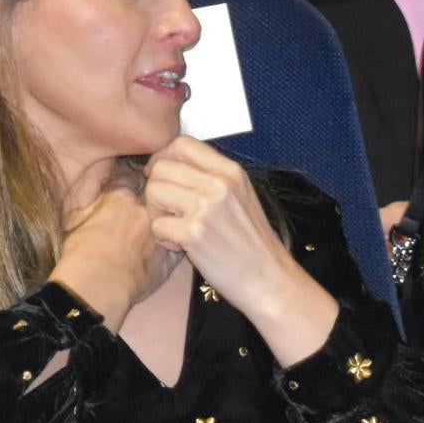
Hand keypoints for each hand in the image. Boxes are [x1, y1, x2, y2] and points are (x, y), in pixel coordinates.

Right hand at [47, 182, 176, 325]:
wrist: (96, 283)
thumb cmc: (80, 252)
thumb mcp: (75, 221)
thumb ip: (92, 207)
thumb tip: (93, 204)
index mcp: (121, 196)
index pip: (132, 181)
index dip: (131, 189)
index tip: (129, 198)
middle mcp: (144, 209)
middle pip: (155, 200)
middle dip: (151, 206)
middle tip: (140, 220)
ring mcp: (160, 232)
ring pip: (169, 222)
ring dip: (165, 225)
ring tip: (150, 239)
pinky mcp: (170, 257)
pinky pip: (178, 246)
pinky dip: (173, 248)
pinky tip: (164, 254)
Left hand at [143, 137, 337, 360]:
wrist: (269, 280)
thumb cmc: (251, 241)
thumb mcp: (241, 196)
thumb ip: (212, 177)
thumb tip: (172, 162)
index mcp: (230, 171)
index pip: (182, 143)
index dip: (164, 158)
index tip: (163, 177)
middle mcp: (219, 184)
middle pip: (161, 167)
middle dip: (156, 189)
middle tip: (169, 211)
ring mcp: (206, 208)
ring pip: (154, 191)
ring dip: (157, 212)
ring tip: (174, 228)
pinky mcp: (194, 234)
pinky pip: (157, 224)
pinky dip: (162, 238)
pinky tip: (180, 246)